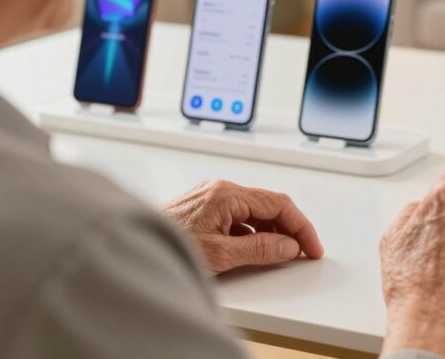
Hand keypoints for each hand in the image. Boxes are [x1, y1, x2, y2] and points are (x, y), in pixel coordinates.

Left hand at [163, 180, 323, 273]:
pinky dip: (253, 232)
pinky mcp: (203, 209)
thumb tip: (288, 246)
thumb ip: (258, 250)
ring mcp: (210, 197)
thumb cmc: (166, 246)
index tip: (311, 247)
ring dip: (272, 231)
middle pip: (268, 205)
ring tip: (282, 254)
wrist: (133, 245)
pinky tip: (256, 249)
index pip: (278, 204)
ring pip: (254, 212)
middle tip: (303, 252)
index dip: (301, 227)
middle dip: (290, 228)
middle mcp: (219, 190)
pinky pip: (238, 217)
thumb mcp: (219, 254)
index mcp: (226, 194)